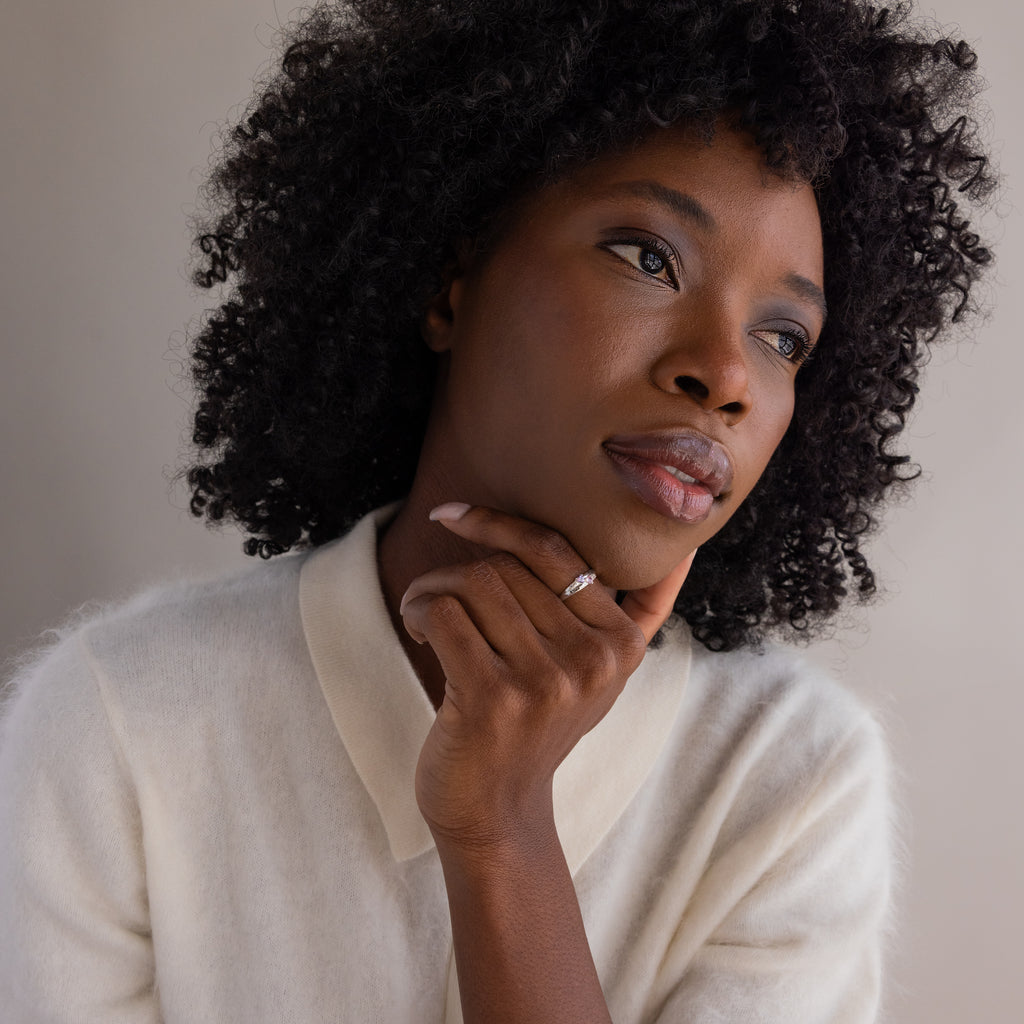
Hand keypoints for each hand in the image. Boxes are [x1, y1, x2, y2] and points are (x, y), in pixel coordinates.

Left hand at [400, 503, 695, 850]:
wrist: (499, 813)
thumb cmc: (540, 726)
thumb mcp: (603, 672)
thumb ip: (641, 611)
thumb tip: (685, 548)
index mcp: (621, 644)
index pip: (557, 549)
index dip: (500, 522)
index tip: (454, 515)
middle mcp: (591, 660)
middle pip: (508, 565)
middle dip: (456, 570)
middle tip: (435, 596)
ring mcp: (544, 682)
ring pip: (474, 583)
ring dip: (431, 588)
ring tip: (424, 612)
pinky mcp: (493, 700)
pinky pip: (444, 613)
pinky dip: (418, 609)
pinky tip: (419, 631)